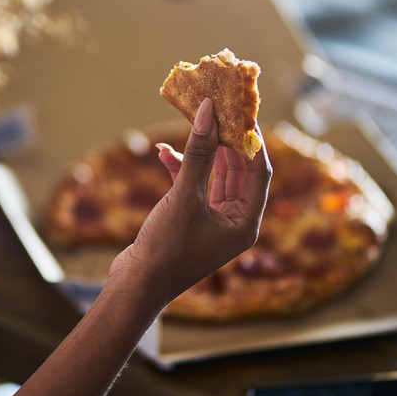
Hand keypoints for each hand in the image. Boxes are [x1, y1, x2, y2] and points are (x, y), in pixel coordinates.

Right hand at [109, 98, 270, 306]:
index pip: (259, 171)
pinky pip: (194, 188)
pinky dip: (182, 170)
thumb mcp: (184, 197)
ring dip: (201, 153)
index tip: (243, 111)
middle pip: (239, 171)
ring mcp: (214, 222)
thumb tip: (209, 113)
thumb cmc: (166, 248)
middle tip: (219, 110)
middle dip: (227, 141)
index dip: (253, 140)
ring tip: (193, 123)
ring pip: (214, 176)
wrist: (136, 285)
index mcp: (245, 222)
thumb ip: (198, 154)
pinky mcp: (192, 221)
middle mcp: (235, 222)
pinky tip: (164, 153)